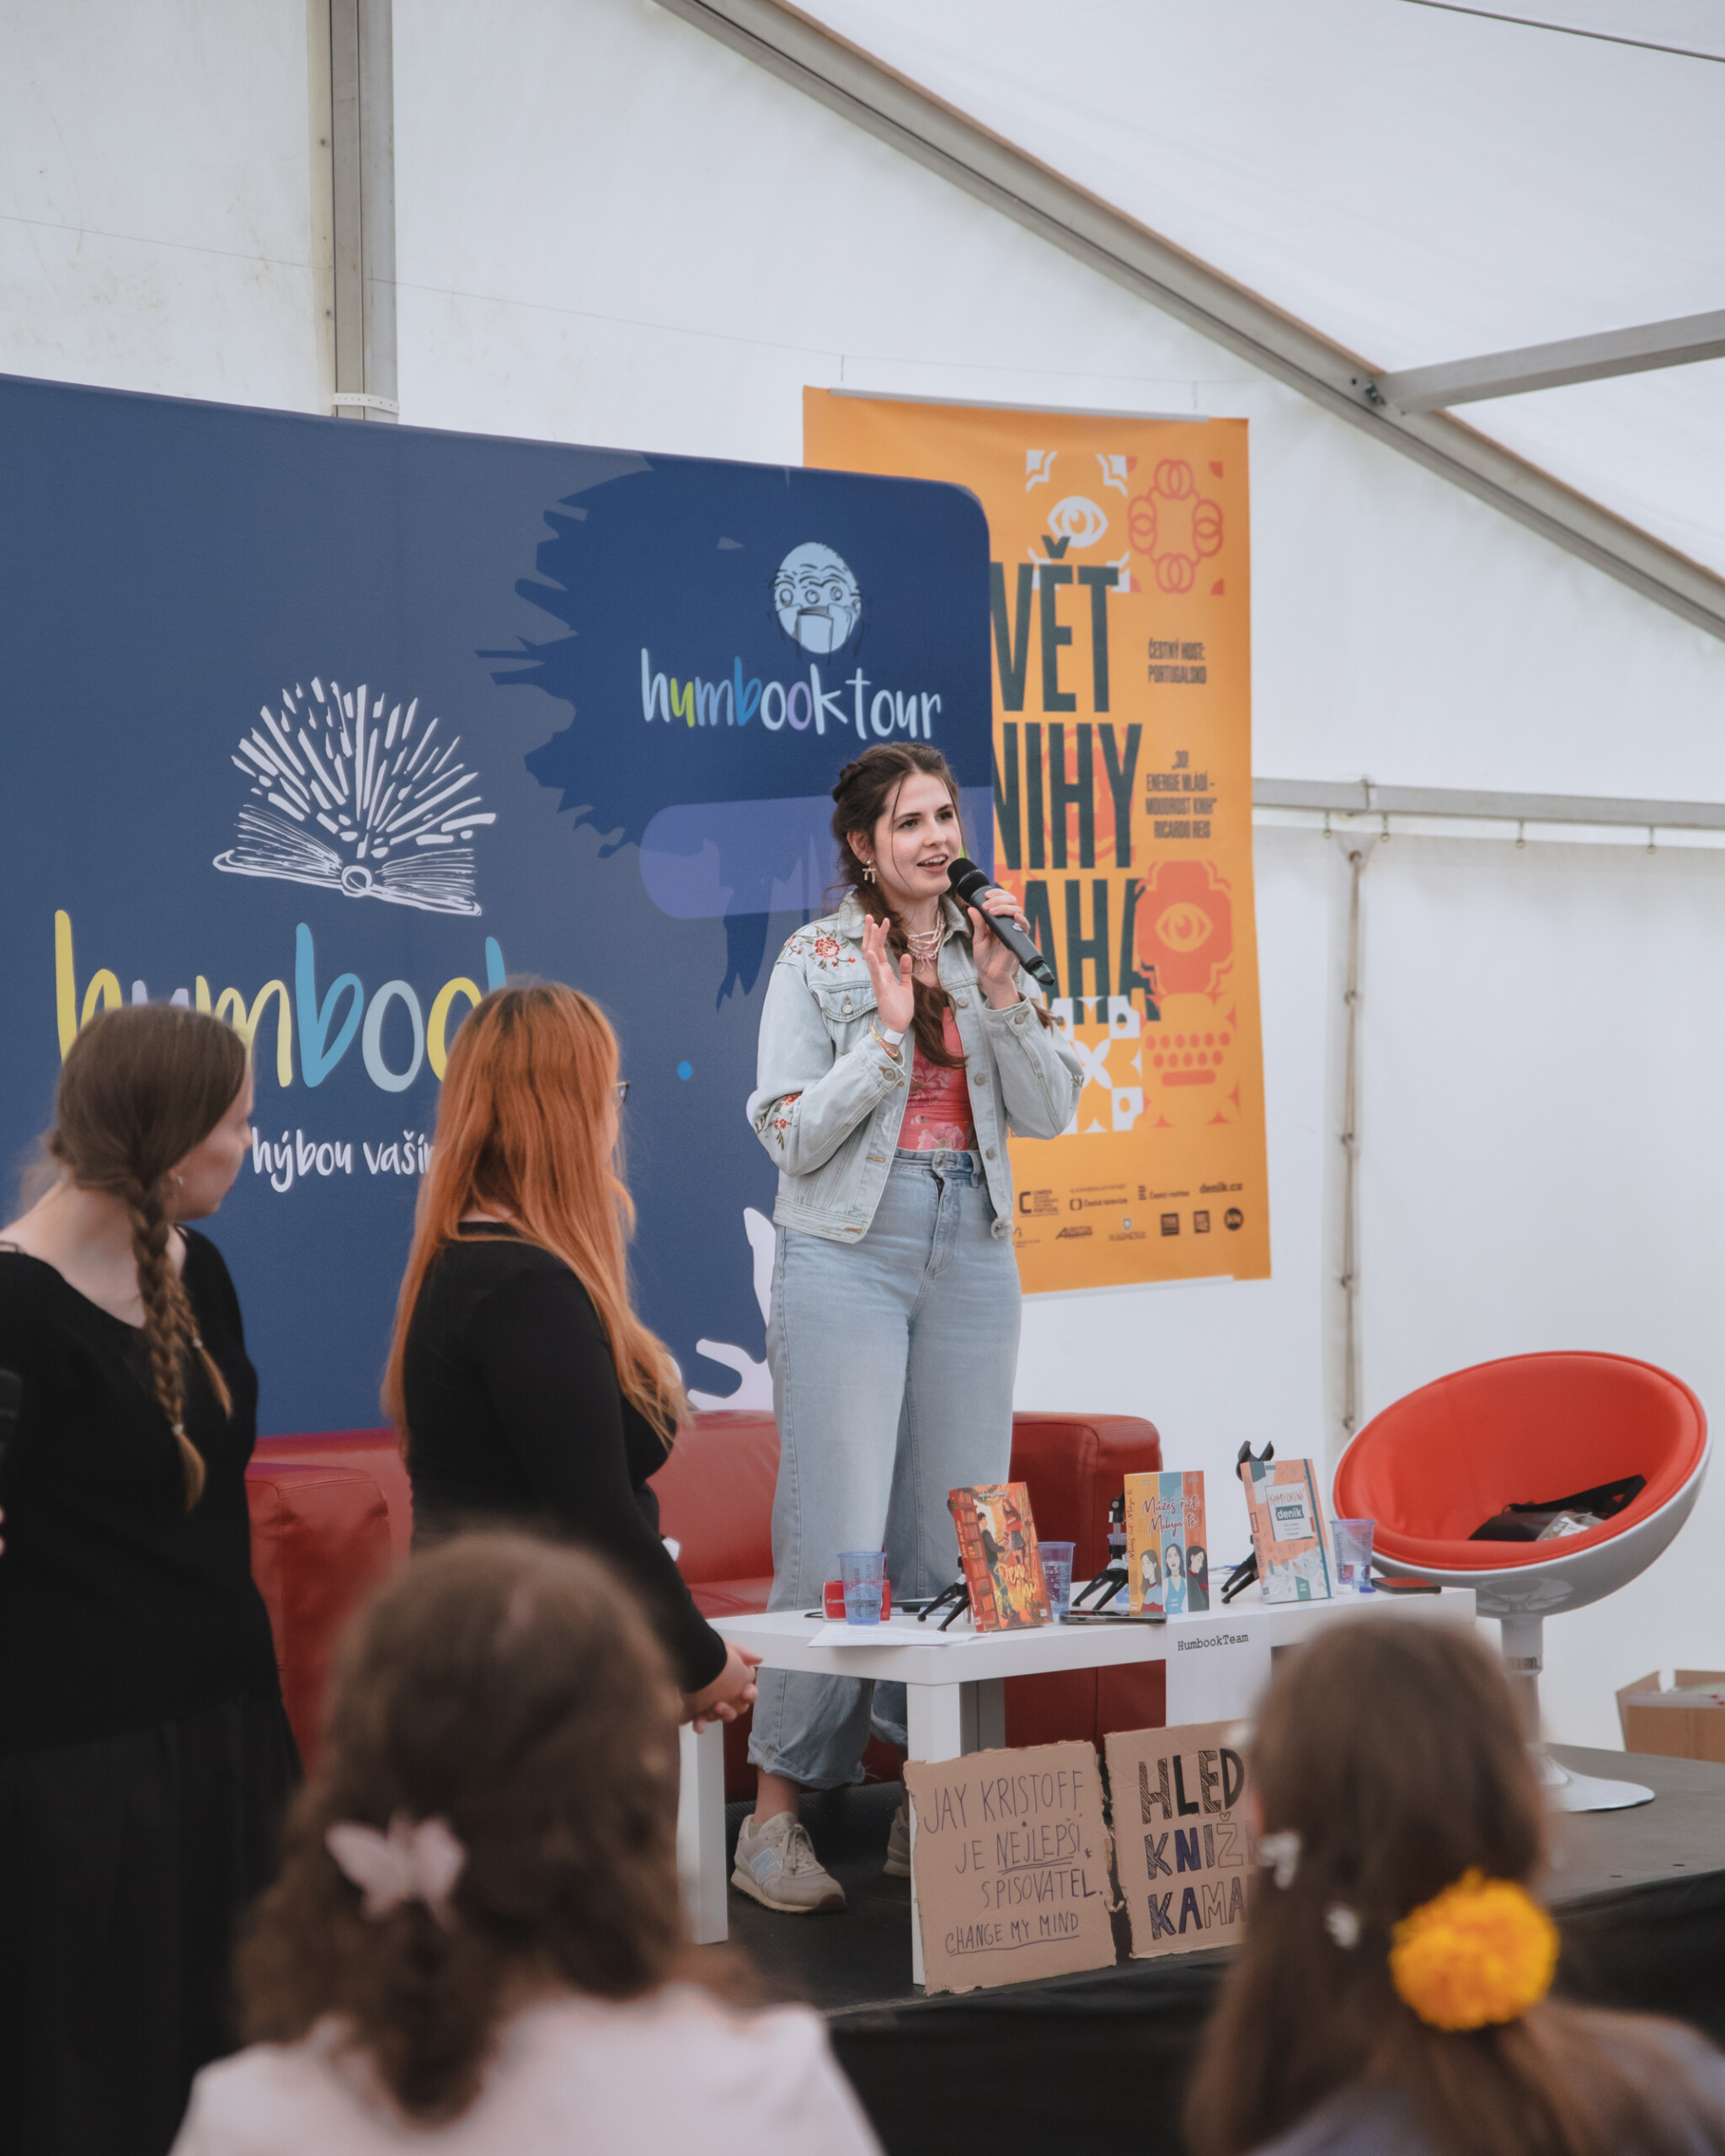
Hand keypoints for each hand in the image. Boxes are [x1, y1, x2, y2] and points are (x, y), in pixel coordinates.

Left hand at [683, 1641, 760, 1731]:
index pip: (748, 1692)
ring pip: (722, 1717)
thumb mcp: (723, 1648)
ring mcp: (709, 1703)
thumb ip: (742, 1654)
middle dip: (732, 1708)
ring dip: (721, 1714)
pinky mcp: (694, 1711)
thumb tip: (759, 1659)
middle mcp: (723, 1694)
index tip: (746, 1692)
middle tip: (722, 1703)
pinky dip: (701, 1725)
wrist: (678, 1656)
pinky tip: (699, 1725)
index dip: (750, 1693)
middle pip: (737, 1708)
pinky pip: (701, 1723)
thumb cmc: (702, 1651)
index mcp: (733, 1680)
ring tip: (714, 1707)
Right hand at [861, 913, 915, 1036]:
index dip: (880, 935)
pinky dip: (873, 963)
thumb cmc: (900, 1007)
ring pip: (871, 957)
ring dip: (871, 941)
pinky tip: (871, 952)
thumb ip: (905, 970)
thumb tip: (905, 954)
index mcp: (884, 972)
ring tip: (871, 925)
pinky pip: (875, 974)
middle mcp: (878, 973)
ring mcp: (878, 980)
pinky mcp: (881, 989)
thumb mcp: (906, 985)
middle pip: (872, 948)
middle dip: (871, 932)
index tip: (883, 920)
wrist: (898, 1025)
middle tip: (869, 915)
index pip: (880, 949)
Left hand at [969, 893, 1026, 1007]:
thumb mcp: (978, 939)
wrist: (990, 974)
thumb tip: (972, 908)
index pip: (1001, 899)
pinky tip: (1014, 917)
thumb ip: (978, 924)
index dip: (996, 894)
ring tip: (992, 911)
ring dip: (1004, 907)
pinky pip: (1024, 926)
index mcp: (996, 919)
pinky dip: (1021, 920)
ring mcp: (1013, 929)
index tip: (986, 895)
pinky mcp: (1018, 938)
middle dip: (999, 898)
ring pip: (1017, 909)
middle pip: (1011, 901)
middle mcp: (1006, 922)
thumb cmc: (984, 957)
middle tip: (987, 905)